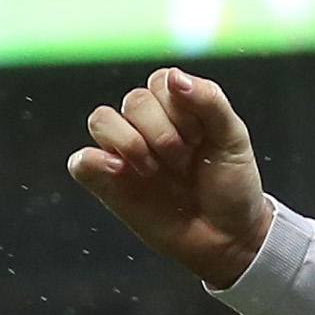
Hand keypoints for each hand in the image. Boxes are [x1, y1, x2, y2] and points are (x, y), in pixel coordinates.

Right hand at [71, 67, 275, 289]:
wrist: (228, 236)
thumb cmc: (231, 185)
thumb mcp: (234, 138)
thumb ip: (209, 101)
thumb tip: (174, 77)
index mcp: (176, 108)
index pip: (160, 82)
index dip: (180, 108)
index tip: (202, 138)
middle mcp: (146, 125)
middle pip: (133, 100)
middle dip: (163, 133)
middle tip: (184, 163)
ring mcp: (124, 153)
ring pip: (101, 120)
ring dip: (131, 142)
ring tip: (155, 171)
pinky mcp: (107, 183)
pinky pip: (80, 161)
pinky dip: (93, 160)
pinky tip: (121, 170)